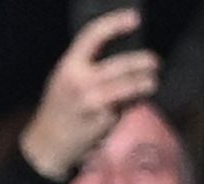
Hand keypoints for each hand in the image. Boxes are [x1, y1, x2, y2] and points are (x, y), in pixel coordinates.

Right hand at [24, 11, 159, 177]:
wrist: (48, 144)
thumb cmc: (59, 108)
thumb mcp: (64, 79)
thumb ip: (85, 65)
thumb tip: (118, 54)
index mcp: (69, 66)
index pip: (94, 35)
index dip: (116, 23)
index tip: (134, 19)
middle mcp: (81, 81)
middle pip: (121, 64)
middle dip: (143, 62)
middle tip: (155, 62)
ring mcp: (94, 102)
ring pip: (129, 86)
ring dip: (145, 84)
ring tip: (153, 83)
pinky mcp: (104, 120)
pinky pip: (125, 106)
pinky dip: (132, 104)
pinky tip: (132, 104)